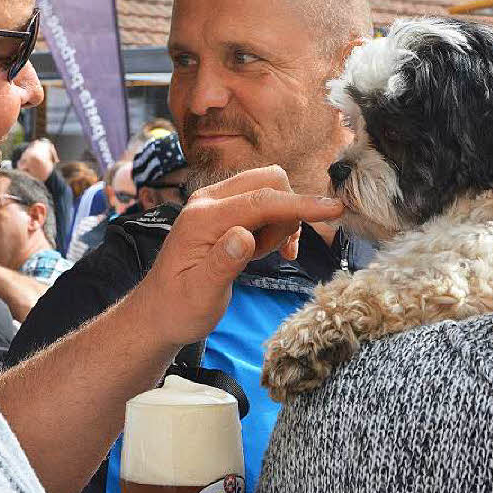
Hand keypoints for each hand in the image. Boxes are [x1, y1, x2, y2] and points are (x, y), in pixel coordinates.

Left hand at [134, 166, 342, 347]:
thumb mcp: (200, 296)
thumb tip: (244, 236)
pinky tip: (264, 250)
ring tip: (262, 254)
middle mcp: (207, 200)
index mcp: (203, 219)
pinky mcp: (221, 210)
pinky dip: (274, 223)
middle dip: (287, 212)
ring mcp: (213, 202)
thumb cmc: (178, 309)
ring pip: (268, 189)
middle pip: (267, 181)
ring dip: (279, 220)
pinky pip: (262, 202)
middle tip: (278, 251)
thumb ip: (222, 264)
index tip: (335, 209)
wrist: (158, 311)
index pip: (261, 200)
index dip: (300, 204)